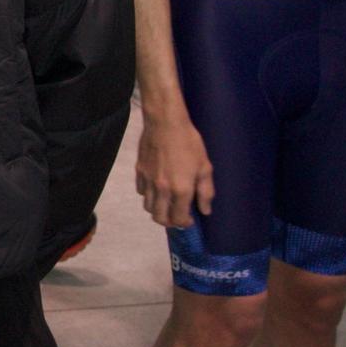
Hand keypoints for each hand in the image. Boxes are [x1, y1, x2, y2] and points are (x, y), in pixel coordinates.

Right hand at [134, 109, 214, 228]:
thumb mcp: (205, 167)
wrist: (165, 123)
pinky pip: (141, 191)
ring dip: (157, 209)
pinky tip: (156, 187)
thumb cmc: (189, 143)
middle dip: (169, 221)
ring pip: (148, 207)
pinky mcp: (139, 172)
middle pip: (159, 218)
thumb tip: (205, 210)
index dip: (184, 223)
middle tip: (176, 215)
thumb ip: (206, 191)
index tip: (189, 220)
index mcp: (181, 190)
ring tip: (166, 203)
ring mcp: (148, 181)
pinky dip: (148, 194)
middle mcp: (162, 190)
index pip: (178, 219)